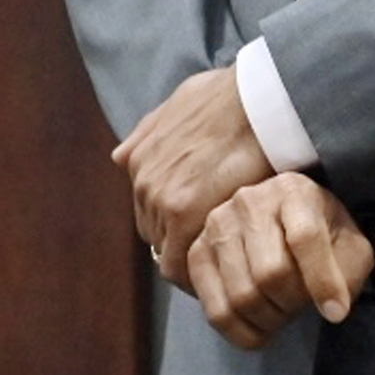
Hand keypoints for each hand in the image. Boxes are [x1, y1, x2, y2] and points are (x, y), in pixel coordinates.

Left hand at [112, 66, 271, 283]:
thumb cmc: (229, 97)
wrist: (255, 101)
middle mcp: (143, 183)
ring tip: (223, 262)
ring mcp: (159, 200)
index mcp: (139, 160)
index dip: (174, 225)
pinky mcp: (183, 216)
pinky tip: (221, 274)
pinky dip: (195, 277)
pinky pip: (179, 266)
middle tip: (216, 249)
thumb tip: (119, 156)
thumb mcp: (176, 104)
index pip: (149, 210)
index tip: (199, 232)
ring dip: (193, 259)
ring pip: (168, 252)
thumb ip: (148, 132)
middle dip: (182, 243)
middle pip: (156, 233)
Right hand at [186, 174, 373, 348]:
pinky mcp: (197, 252)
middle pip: (271, 274)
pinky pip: (215, 311)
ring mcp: (217, 226)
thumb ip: (349, 272)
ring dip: (270, 320)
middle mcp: (249, 202)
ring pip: (242, 296)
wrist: (279, 220)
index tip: (336, 313)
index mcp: (293, 191)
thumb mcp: (349, 245)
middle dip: (293, 304)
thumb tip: (332, 309)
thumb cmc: (320, 235)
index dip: (322, 281)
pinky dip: (241, 333)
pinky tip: (258, 328)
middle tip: (301, 307)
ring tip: (281, 313)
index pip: (305, 238)